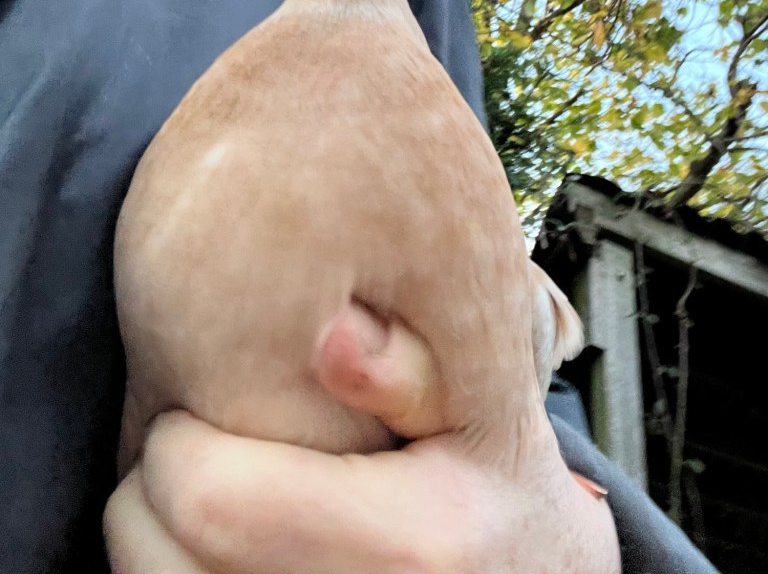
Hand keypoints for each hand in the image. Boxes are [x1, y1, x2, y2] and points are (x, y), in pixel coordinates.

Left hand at [105, 305, 620, 573]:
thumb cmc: (501, 487)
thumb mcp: (480, 410)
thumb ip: (408, 371)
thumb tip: (332, 336)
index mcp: (408, 545)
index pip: (208, 497)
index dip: (180, 438)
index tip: (207, 407)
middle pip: (153, 552)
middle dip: (157, 483)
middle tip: (207, 443)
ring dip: (156, 531)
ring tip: (220, 487)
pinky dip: (175, 566)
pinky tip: (230, 535)